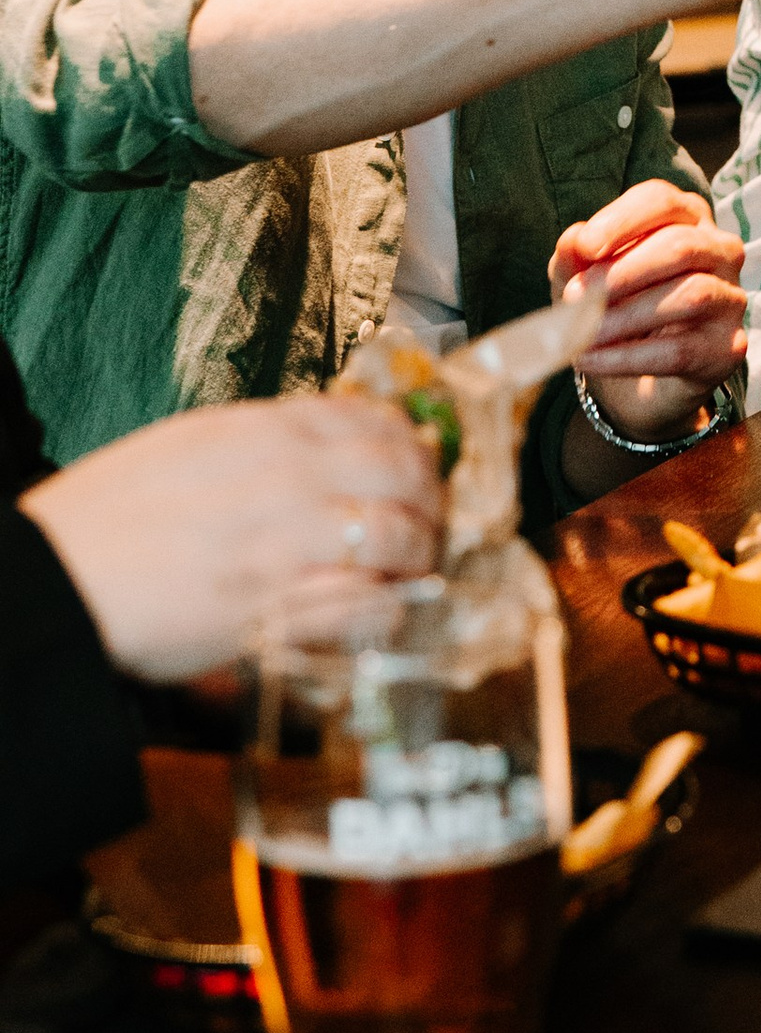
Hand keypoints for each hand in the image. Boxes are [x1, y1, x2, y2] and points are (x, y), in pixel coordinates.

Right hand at [23, 397, 444, 682]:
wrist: (55, 578)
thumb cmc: (110, 514)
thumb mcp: (189, 445)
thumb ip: (261, 440)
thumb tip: (319, 438)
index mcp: (266, 430)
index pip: (375, 419)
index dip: (410, 442)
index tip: (419, 460)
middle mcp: (291, 476)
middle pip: (406, 471)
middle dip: (433, 495)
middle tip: (432, 516)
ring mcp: (290, 543)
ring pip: (404, 535)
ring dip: (423, 553)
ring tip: (416, 568)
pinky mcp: (280, 611)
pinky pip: (370, 606)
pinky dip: (391, 610)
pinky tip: (386, 613)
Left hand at [550, 179, 746, 444]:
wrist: (637, 377)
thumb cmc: (614, 305)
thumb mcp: (584, 277)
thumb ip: (576, 255)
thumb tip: (574, 240)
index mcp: (687, 218)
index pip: (661, 201)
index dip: (622, 221)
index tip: (585, 248)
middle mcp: (720, 250)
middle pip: (681, 246)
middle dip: (623, 271)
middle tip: (576, 297)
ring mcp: (730, 298)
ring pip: (690, 295)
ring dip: (626, 316)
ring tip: (582, 334)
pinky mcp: (728, 346)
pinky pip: (680, 349)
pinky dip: (627, 357)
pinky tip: (590, 359)